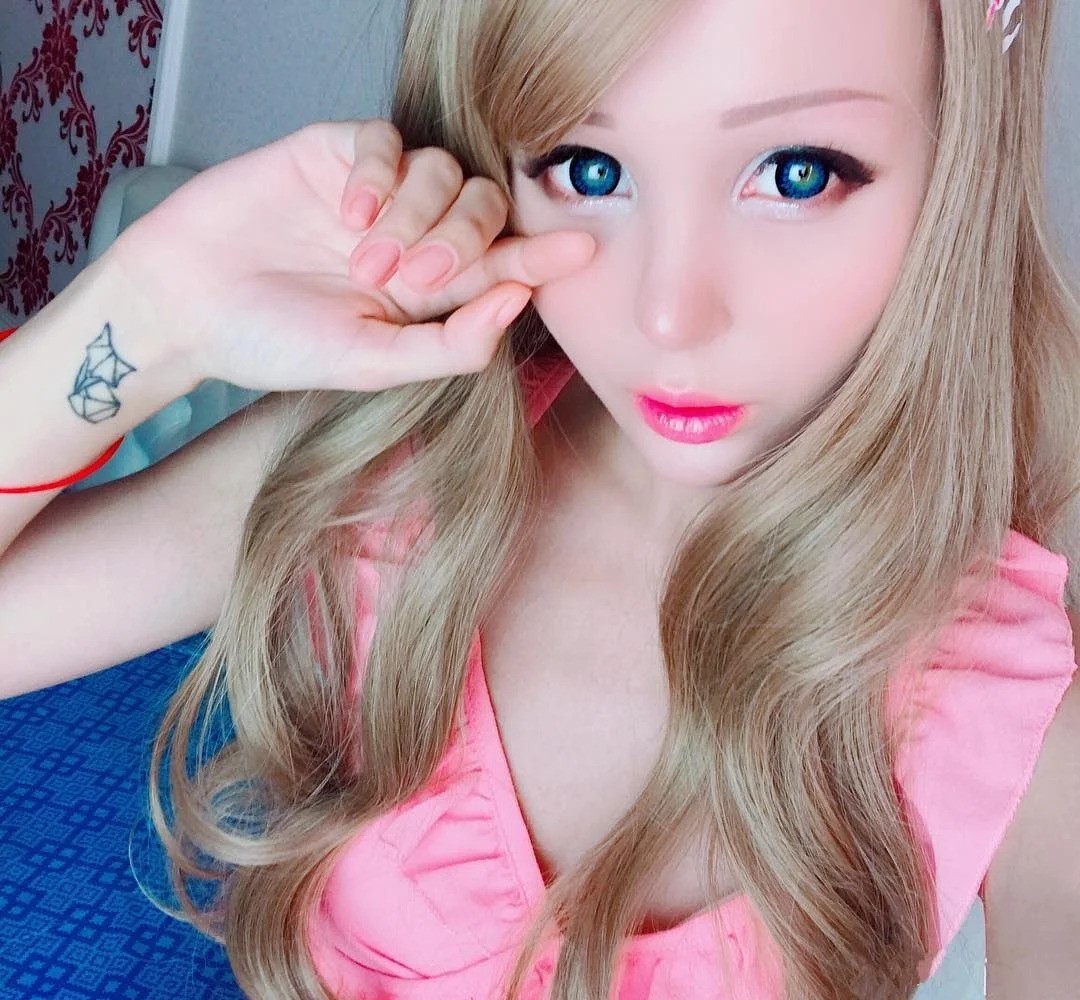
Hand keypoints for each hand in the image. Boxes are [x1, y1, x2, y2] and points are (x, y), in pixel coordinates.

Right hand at [107, 118, 594, 392]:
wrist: (186, 307)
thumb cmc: (276, 342)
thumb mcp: (372, 363)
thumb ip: (450, 344)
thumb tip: (520, 302)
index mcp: (429, 292)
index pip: (502, 263)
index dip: (543, 254)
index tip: (583, 247)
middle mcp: (413, 237)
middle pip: (483, 208)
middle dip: (465, 241)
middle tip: (419, 279)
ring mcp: (377, 194)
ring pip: (442, 170)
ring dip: (417, 217)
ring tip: (367, 261)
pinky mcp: (335, 154)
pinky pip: (386, 139)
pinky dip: (381, 172)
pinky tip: (350, 213)